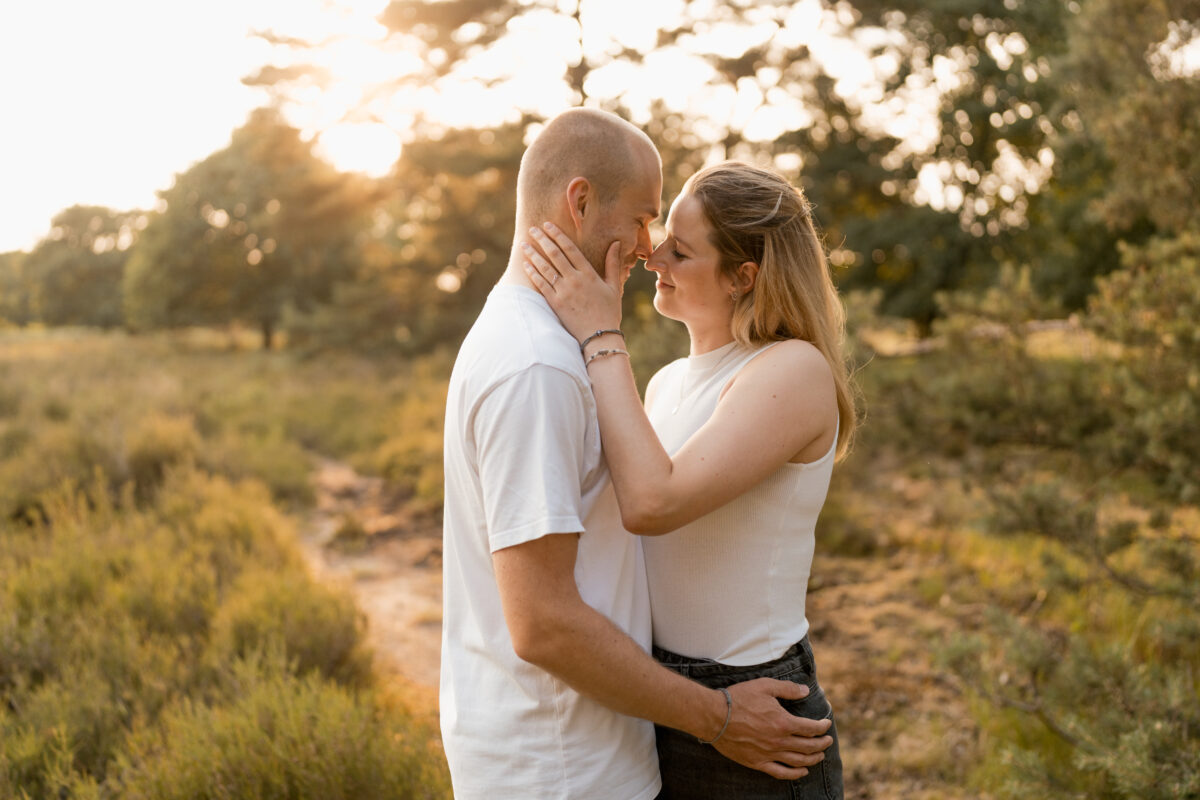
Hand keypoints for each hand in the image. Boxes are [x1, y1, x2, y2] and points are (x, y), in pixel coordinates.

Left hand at [522, 222, 623, 343]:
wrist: (600, 337)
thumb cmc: (609, 312)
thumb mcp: (614, 286)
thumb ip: (612, 263)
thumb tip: (616, 243)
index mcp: (589, 274)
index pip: (570, 248)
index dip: (557, 235)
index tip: (548, 225)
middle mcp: (574, 280)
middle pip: (555, 254)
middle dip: (542, 240)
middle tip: (532, 229)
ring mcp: (563, 292)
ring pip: (545, 268)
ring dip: (533, 254)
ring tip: (524, 244)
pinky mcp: (555, 304)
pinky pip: (541, 285)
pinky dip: (533, 273)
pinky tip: (526, 264)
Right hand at [712, 678, 833, 779]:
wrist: (714, 716)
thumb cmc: (739, 698)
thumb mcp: (764, 686)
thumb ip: (787, 689)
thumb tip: (805, 690)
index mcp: (783, 722)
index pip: (811, 728)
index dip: (822, 727)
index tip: (826, 724)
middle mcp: (779, 741)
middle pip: (808, 747)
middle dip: (822, 744)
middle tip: (828, 741)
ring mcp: (769, 754)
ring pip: (798, 761)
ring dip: (812, 759)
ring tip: (819, 756)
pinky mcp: (757, 762)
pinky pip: (780, 772)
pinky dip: (794, 774)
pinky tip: (802, 771)